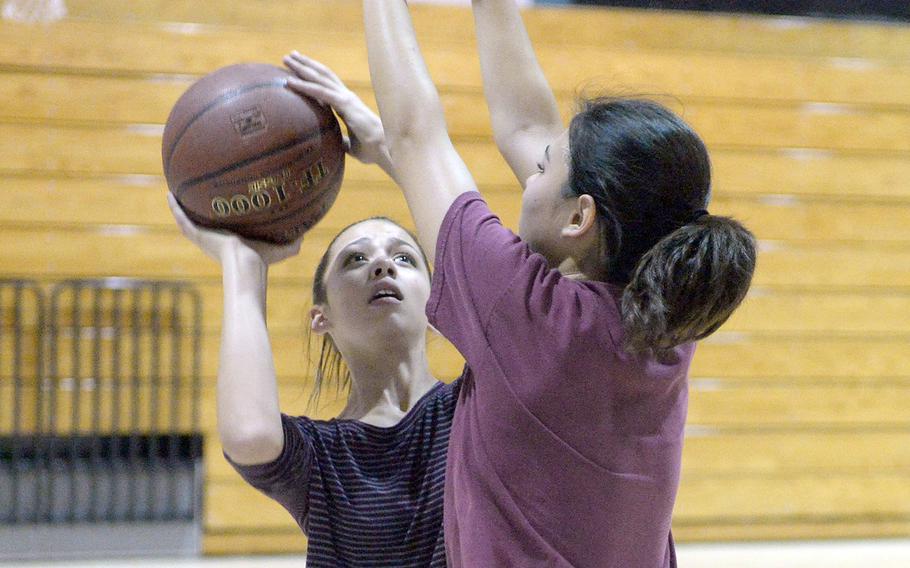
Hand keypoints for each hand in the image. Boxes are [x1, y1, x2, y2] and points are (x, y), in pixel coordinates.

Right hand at [167, 193, 302, 265]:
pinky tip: (170, 194)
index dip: (220, 220)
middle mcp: (214, 240)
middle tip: (193, 196)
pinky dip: (175, 207)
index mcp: (229, 242)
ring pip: (187, 220)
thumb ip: (292, 243)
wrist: (246, 265)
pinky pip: (182, 218)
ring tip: (174, 192)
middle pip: (202, 224)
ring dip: (180, 207)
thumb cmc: (262, 261)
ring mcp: (203, 238)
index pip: (222, 229)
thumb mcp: (280, 249)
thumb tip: (304, 238)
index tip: (219, 207)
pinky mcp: (196, 235)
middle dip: (198, 211)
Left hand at [283, 52, 390, 168]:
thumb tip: (335, 145)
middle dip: (306, 64)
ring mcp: (346, 98)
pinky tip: (289, 81)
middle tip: (289, 55)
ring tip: (286, 58)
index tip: (300, 69)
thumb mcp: (351, 145)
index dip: (314, 76)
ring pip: (320, 78)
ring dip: (302, 68)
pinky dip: (304, 85)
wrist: (384, 149)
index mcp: (348, 104)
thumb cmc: (371, 149)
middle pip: (323, 75)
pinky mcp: (345, 104)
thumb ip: (342, 141)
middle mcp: (347, 97)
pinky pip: (320, 92)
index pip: (328, 85)